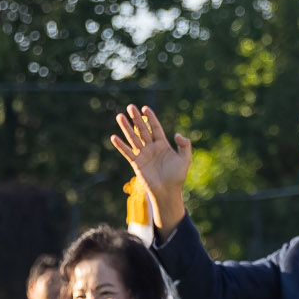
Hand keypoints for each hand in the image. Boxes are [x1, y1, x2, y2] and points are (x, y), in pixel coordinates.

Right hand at [109, 105, 193, 230]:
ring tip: (119, 116)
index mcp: (163, 145)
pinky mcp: (137, 163)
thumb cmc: (177, 176)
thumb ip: (184, 145)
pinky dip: (120, 145)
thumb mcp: (185, 159)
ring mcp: (143, 155)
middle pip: (142, 130)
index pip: (155, 127)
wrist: (168, 192)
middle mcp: (152, 148)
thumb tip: (177, 134)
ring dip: (126, 128)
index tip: (145, 108)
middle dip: (136, 118)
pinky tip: (114, 137)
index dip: (150, 118)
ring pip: (133, 138)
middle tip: (130, 107)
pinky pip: (127, 152)